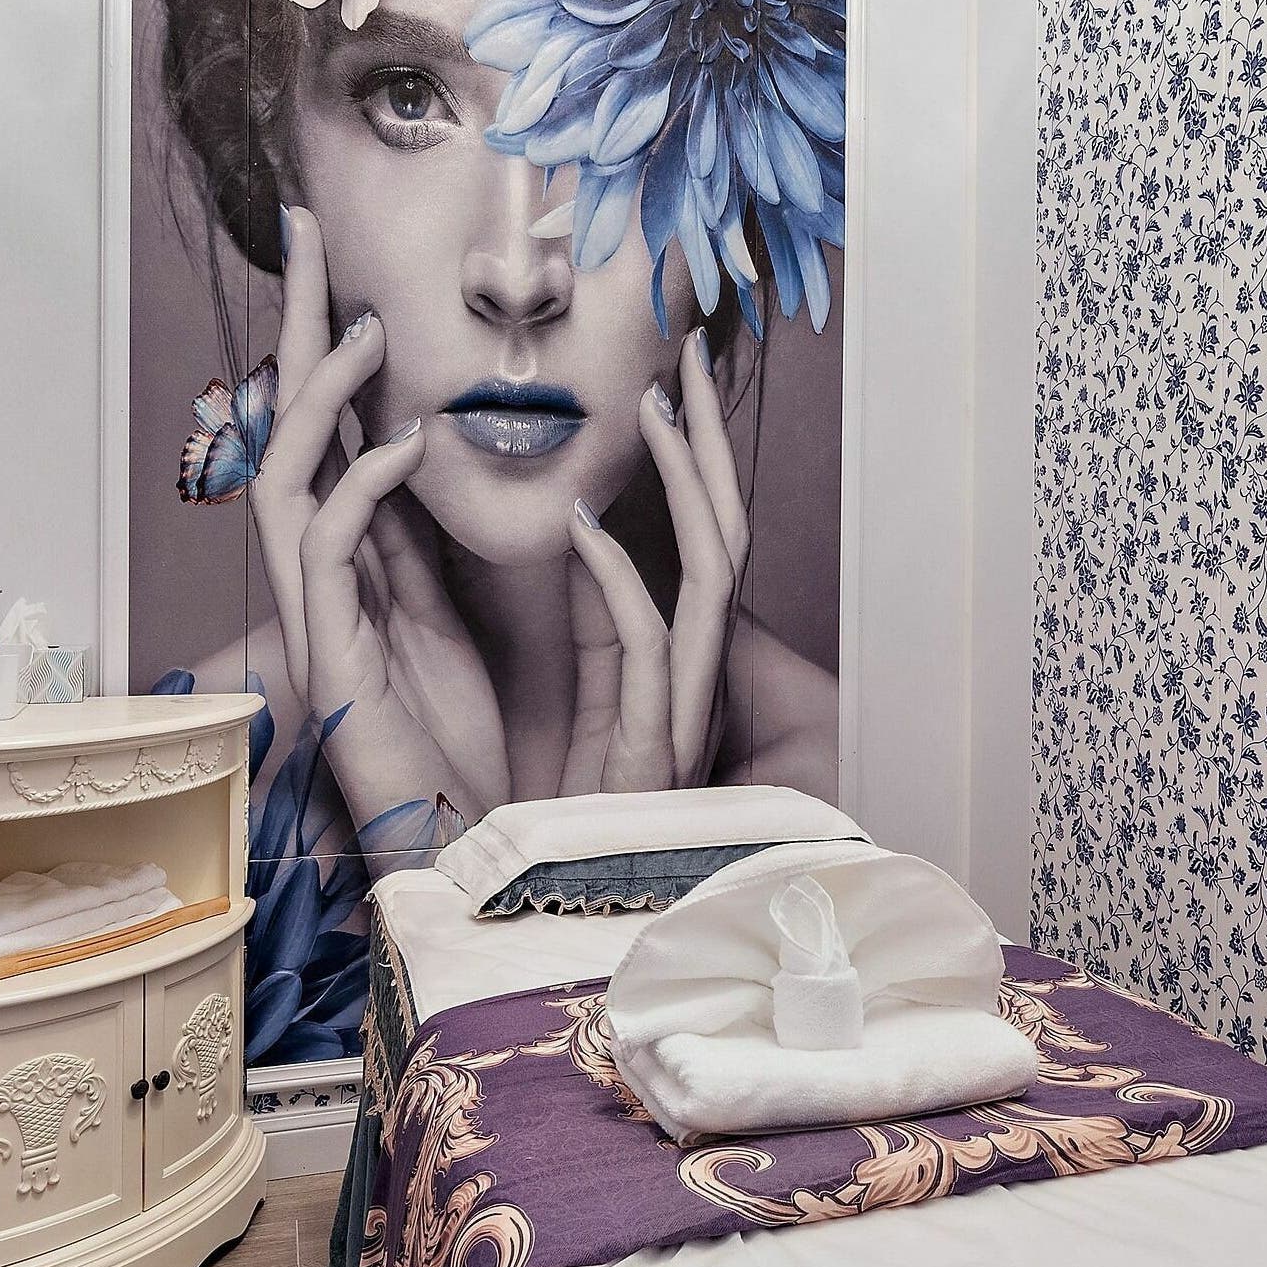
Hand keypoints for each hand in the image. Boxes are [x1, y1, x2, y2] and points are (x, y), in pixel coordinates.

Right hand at [251, 206, 508, 827]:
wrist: (455, 857)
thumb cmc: (458, 757)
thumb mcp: (458, 626)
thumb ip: (432, 554)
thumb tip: (432, 466)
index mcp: (362, 562)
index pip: (337, 428)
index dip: (334, 346)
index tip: (346, 259)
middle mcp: (326, 578)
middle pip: (296, 429)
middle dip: (299, 328)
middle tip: (305, 230)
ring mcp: (320, 617)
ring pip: (289, 478)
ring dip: (322, 399)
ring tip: (363, 325)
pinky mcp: (333, 659)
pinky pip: (323, 552)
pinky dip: (359, 489)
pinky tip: (402, 446)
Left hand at [562, 333, 750, 792]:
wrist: (545, 914)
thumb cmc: (558, 813)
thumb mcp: (580, 694)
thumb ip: (593, 618)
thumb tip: (583, 521)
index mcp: (673, 659)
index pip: (699, 534)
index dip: (696, 455)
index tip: (676, 374)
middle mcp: (692, 678)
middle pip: (721, 534)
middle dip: (709, 442)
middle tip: (685, 353)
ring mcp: (679, 712)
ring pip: (708, 573)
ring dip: (684, 480)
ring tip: (654, 404)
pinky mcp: (646, 751)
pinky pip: (649, 647)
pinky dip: (619, 577)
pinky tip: (584, 523)